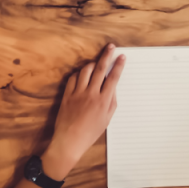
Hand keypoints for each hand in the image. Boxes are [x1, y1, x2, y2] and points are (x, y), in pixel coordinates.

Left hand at [42, 45, 125, 179]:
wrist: (70, 140)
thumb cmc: (91, 131)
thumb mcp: (108, 118)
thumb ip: (112, 100)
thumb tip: (113, 87)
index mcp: (104, 100)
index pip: (113, 77)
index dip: (118, 65)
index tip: (122, 57)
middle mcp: (91, 94)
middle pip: (100, 69)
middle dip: (107, 56)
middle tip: (110, 47)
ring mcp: (78, 93)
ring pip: (85, 71)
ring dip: (92, 64)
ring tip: (97, 62)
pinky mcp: (67, 95)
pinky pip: (73, 78)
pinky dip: (79, 74)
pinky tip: (82, 74)